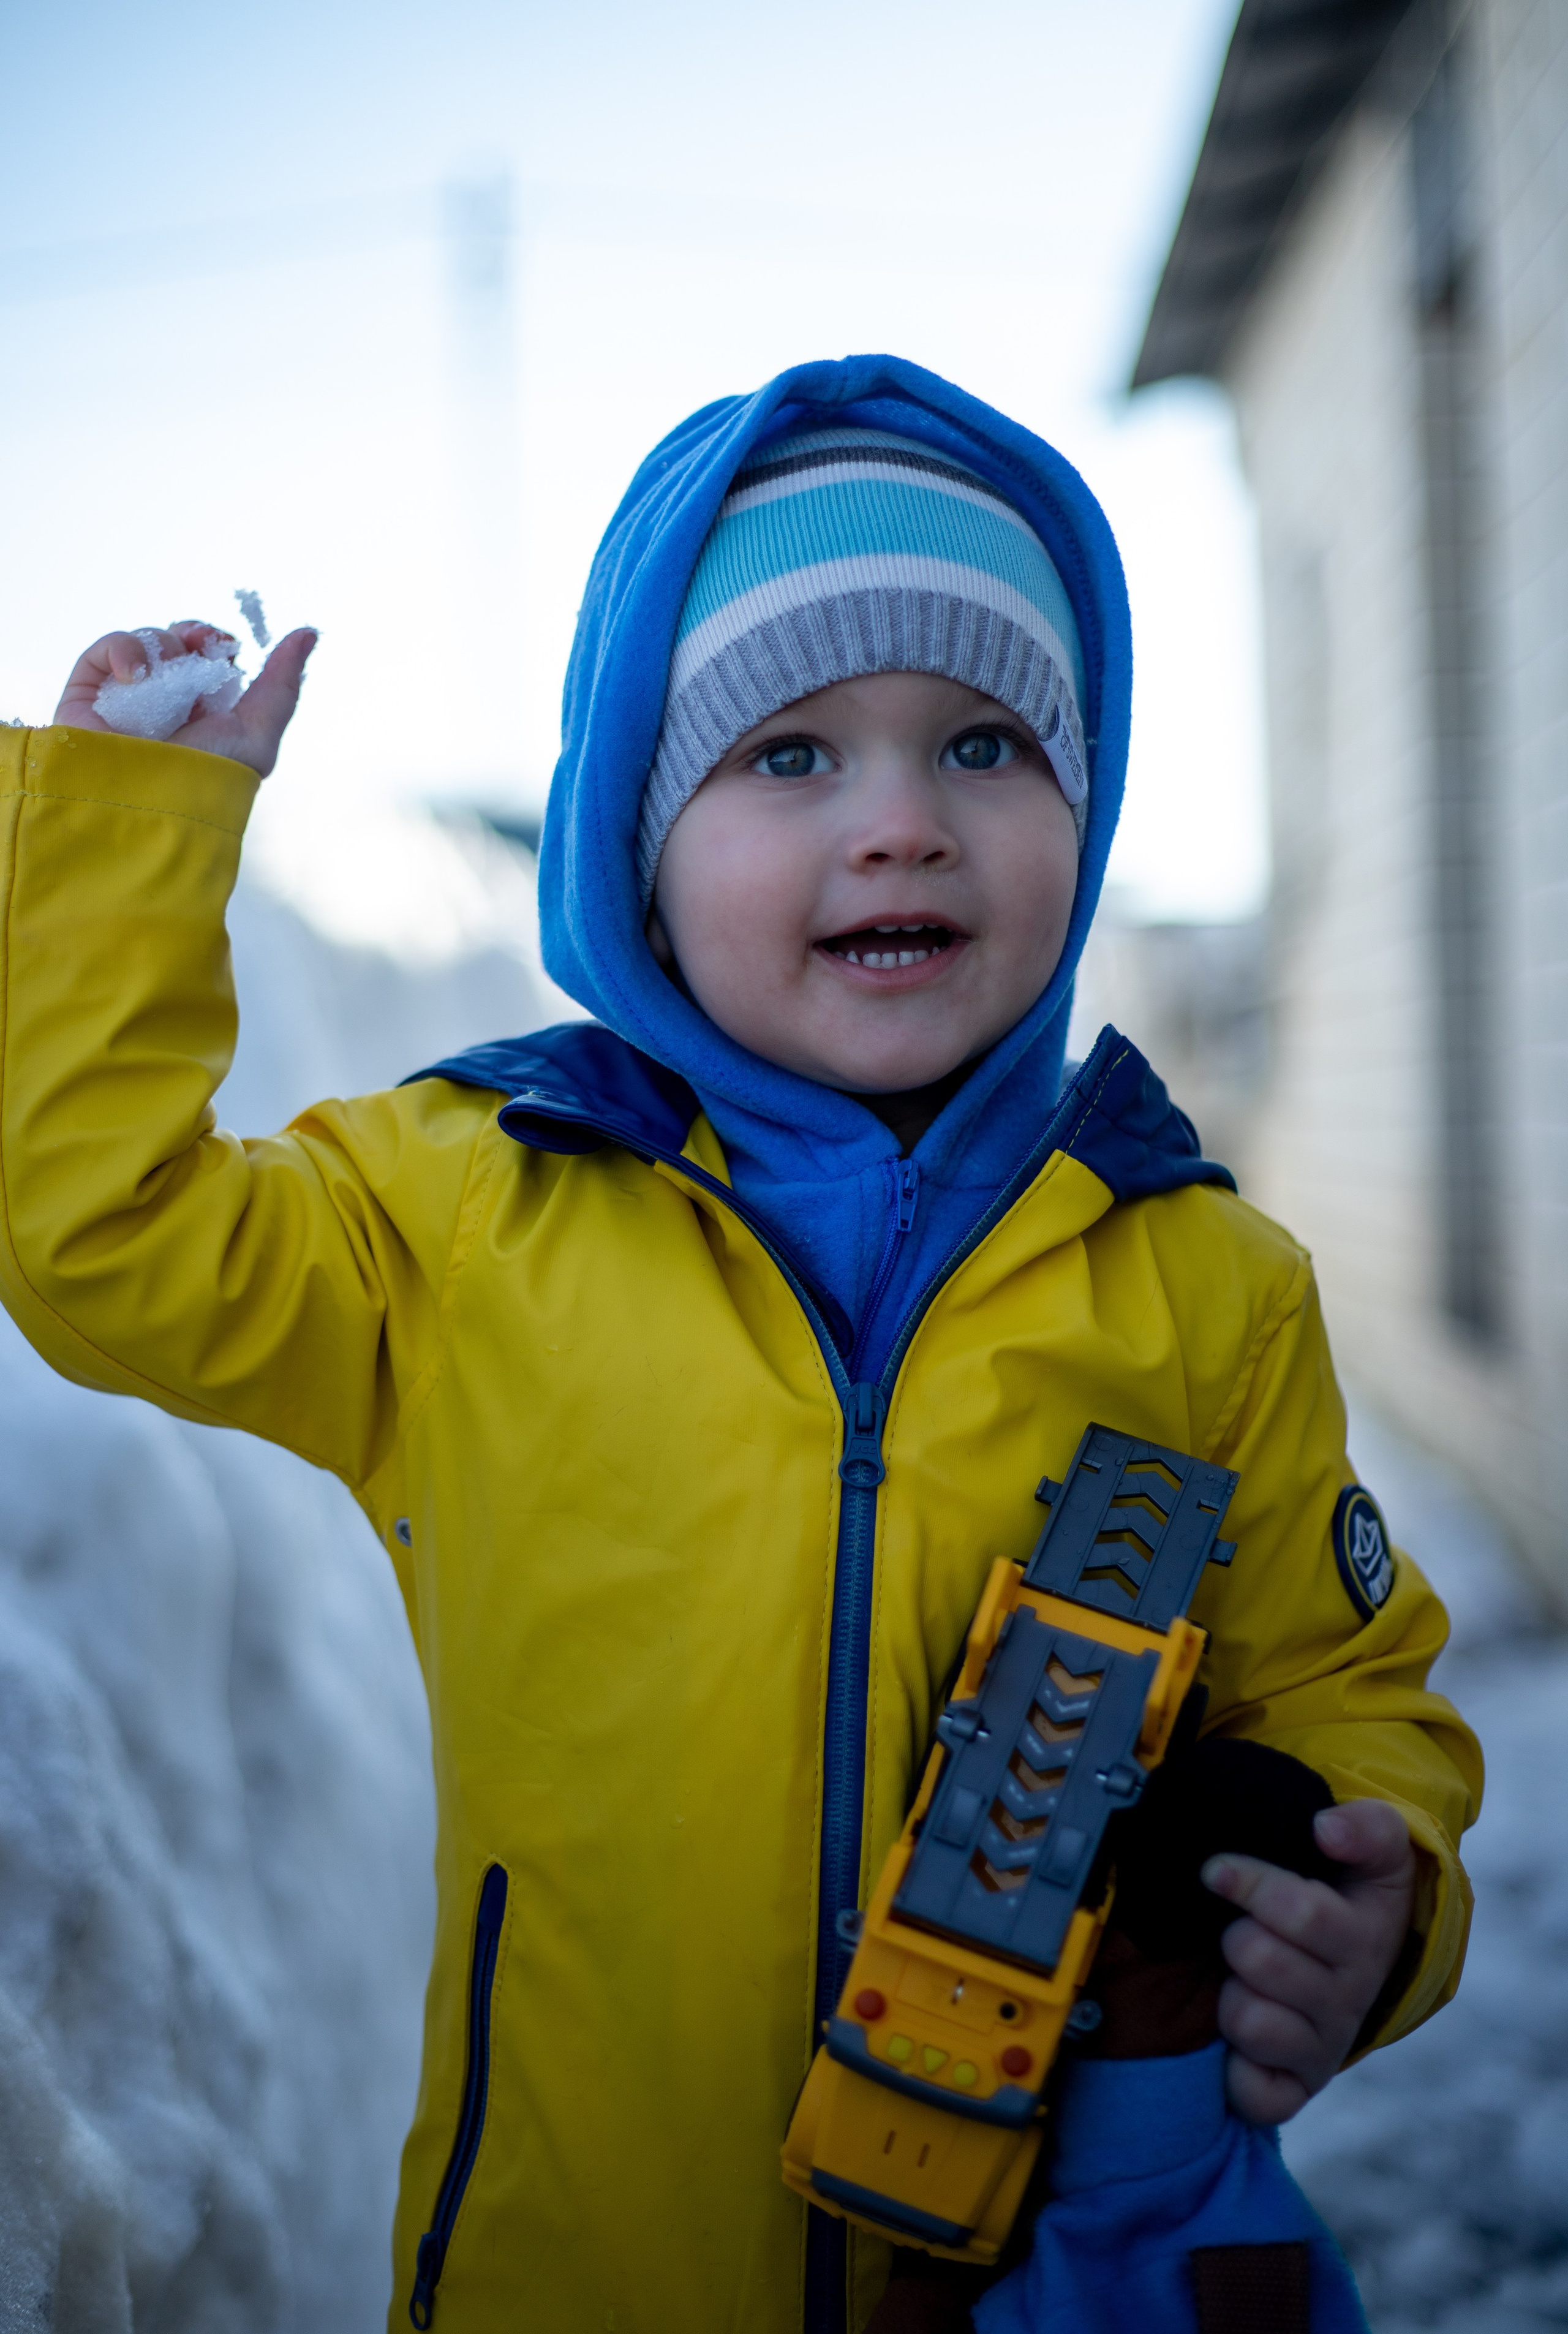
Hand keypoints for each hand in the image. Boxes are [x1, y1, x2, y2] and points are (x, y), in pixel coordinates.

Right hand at [54, 620, 316, 777]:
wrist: (146, 804)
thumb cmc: (207, 776)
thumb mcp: (258, 733)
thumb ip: (282, 683)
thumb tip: (309, 632)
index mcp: (207, 711)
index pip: (213, 657)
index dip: (218, 642)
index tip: (224, 646)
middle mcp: (168, 702)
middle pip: (181, 642)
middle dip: (194, 635)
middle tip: (199, 643)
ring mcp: (127, 696)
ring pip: (148, 642)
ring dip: (162, 651)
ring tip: (161, 682)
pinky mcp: (88, 693)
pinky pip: (105, 649)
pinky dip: (122, 651)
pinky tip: (133, 676)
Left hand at [1202, 1796, 1415, 2122]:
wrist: (1351, 1973)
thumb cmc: (1346, 1901)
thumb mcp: (1374, 1854)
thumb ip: (1367, 1828)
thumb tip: (1327, 1829)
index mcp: (1365, 1938)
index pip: (1300, 1911)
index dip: (1248, 1884)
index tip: (1217, 1870)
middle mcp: (1350, 2000)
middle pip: (1258, 1958)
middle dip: (1235, 1935)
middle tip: (1241, 1931)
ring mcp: (1324, 2050)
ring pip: (1248, 2019)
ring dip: (1232, 1994)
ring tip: (1245, 1980)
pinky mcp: (1298, 2091)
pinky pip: (1256, 2093)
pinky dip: (1237, 2071)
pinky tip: (1238, 2043)